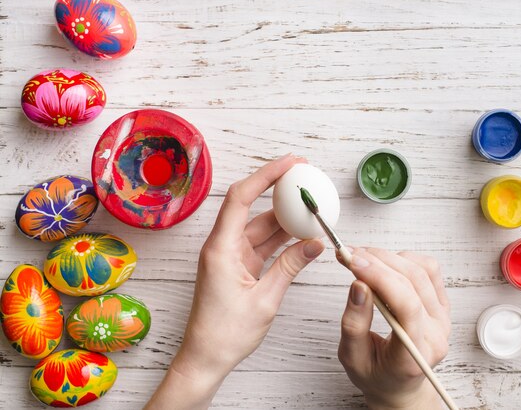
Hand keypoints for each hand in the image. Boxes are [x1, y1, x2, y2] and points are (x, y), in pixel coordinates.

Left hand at [146, 154, 325, 409]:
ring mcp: (230, 256)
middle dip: (279, 190)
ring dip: (285, 218)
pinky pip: (262, 244)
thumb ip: (290, 266)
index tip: (290, 163)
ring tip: (311, 207)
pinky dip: (281, 239)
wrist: (205, 358)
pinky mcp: (237, 266)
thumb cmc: (225, 334)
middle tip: (305, 178)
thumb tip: (314, 243)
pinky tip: (302, 234)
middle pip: (252, 207)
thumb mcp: (266, 299)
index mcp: (221, 248)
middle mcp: (223, 246)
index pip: (241, 197)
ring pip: (260, 226)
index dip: (266, 175)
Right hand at [337, 248, 450, 409]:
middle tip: (349, 254)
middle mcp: (436, 334)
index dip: (379, 277)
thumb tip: (358, 285)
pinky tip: (384, 264)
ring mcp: (443, 317)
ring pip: (422, 270)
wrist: (399, 384)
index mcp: (414, 354)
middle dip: (377, 261)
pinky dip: (404, 259)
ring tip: (362, 258)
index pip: (406, 306)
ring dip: (389, 257)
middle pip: (413, 282)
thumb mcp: (353, 358)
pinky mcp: (442, 304)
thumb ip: (354, 324)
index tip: (353, 263)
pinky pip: (429, 269)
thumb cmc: (377, 375)